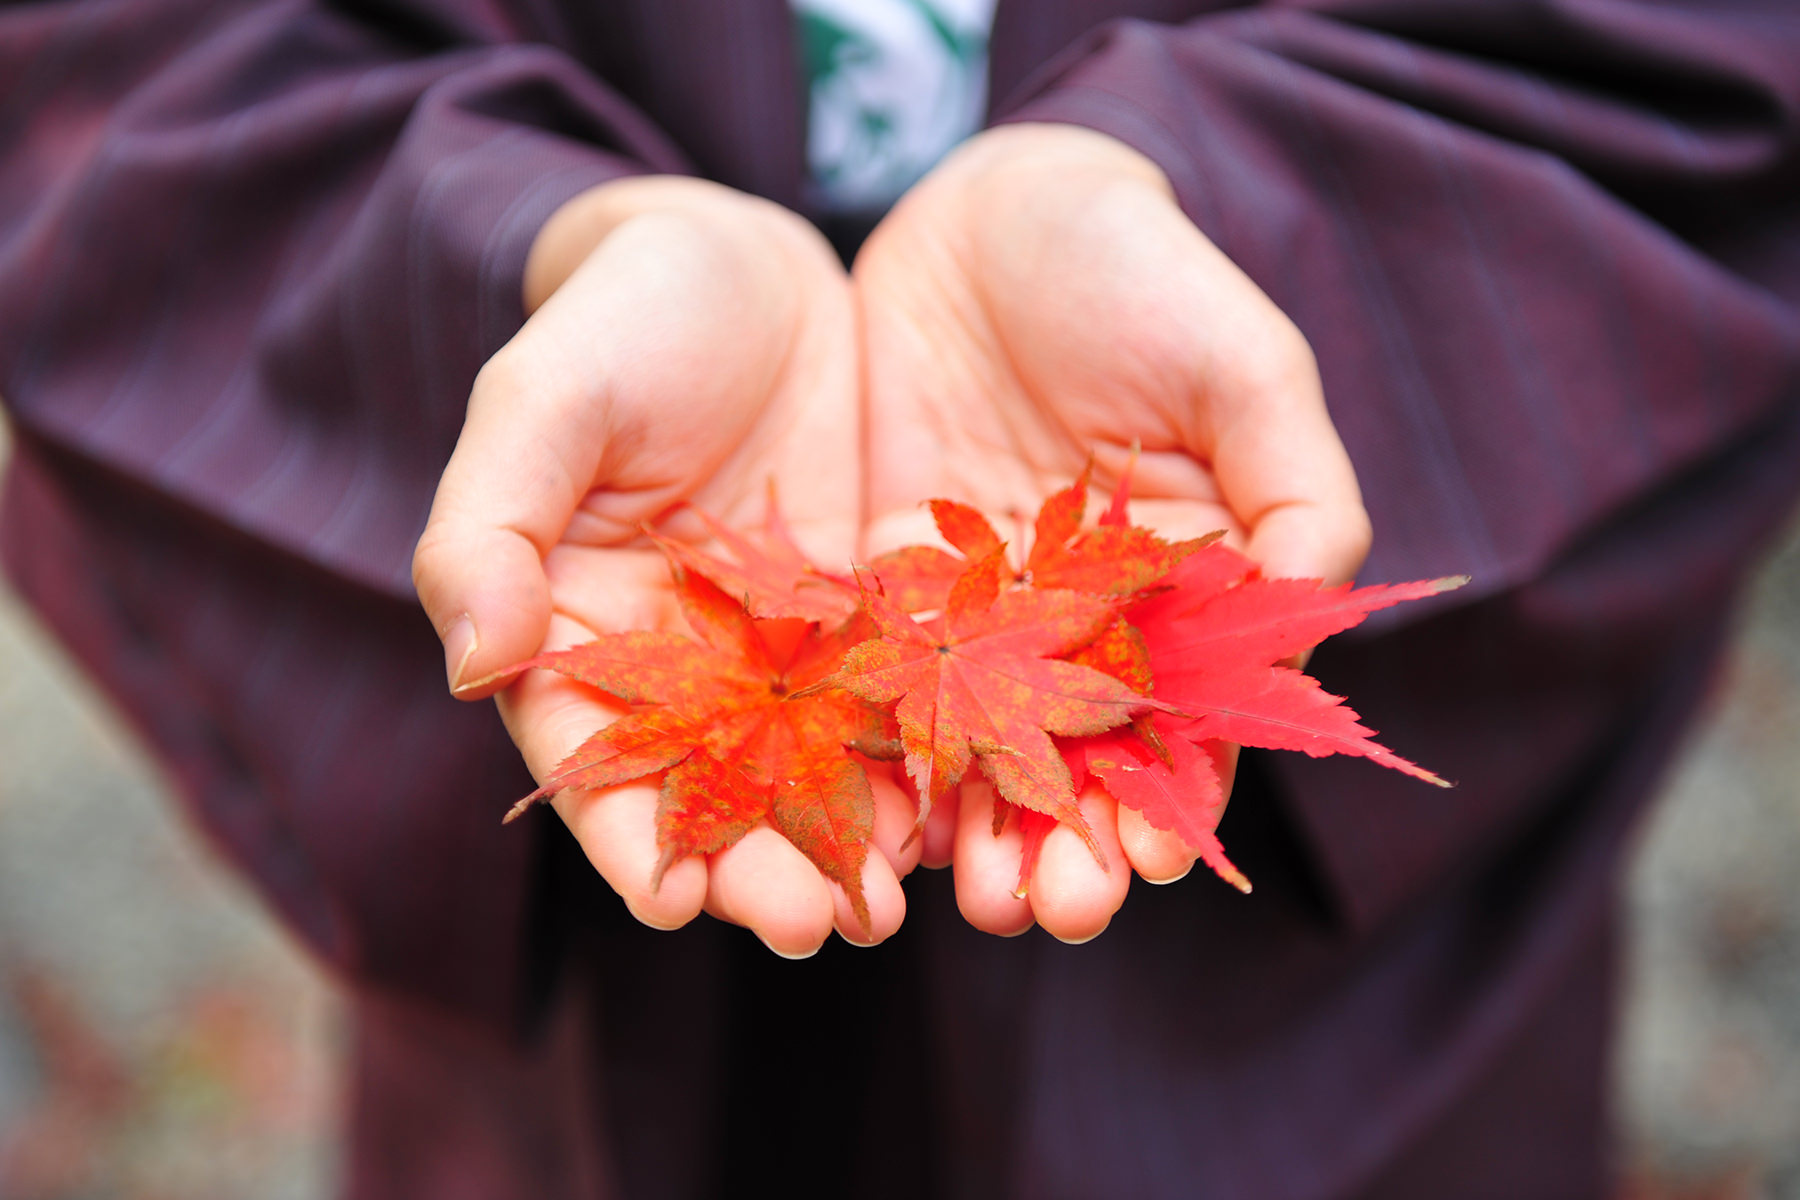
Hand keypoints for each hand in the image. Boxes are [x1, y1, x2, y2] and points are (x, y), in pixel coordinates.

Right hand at [413, 177, 917, 956]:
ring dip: (848, 844)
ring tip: (893, 904)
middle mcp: (682, 669)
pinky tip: (961, 809)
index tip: (672, 903)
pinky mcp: (869, 617)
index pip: (591, 763)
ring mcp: (781, 651)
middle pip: (713, 793)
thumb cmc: (620, 322)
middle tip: (818, 928)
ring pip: (812, 772)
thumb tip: (467, 665)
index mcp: (579, 636)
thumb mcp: (542, 403)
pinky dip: (921, 759)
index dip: (626, 839)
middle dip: (759, 868)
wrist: (741, 264)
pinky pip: (894, 704)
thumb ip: (491, 527)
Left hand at [856, 124, 1370, 940]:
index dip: (1179, 798)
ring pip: (983, 752)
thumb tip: (1320, 593)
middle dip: (1072, 845)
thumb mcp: (1239, 360)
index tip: (1154, 864)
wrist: (994, 211)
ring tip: (966, 900)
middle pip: (1085, 763)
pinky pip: (883, 685)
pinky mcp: (887, 584)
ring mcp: (981, 616)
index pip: (1194, 724)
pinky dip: (883, 756)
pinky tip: (874, 816)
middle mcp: (1084, 626)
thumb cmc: (1140, 274)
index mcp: (1186, 592)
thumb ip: (1292, 478)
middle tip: (1049, 911)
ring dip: (978, 832)